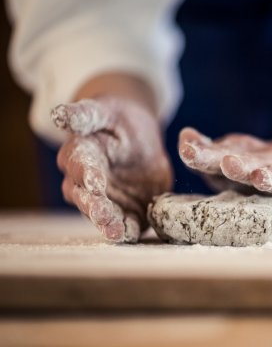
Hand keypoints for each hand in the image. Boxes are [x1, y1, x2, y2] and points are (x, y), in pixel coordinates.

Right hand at [52, 98, 172, 241]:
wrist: (137, 137)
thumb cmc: (116, 121)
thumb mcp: (103, 112)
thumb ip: (84, 115)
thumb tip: (59, 114)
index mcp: (80, 155)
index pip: (80, 165)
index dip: (86, 174)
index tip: (94, 182)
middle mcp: (86, 183)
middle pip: (86, 198)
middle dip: (94, 207)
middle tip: (103, 215)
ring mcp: (106, 199)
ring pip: (103, 215)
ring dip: (109, 225)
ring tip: (117, 233)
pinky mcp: (127, 209)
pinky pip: (126, 222)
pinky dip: (129, 230)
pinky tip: (133, 234)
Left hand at [178, 127, 271, 230]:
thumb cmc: (266, 174)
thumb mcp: (239, 163)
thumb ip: (210, 153)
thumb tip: (184, 135)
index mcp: (248, 163)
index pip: (226, 157)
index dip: (207, 155)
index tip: (187, 151)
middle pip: (253, 165)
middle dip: (239, 166)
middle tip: (226, 164)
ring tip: (261, 177)